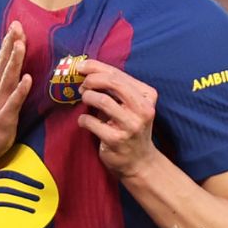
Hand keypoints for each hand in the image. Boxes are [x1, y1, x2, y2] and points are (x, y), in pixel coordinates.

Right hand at [0, 22, 31, 167]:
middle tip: (17, 26)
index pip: (2, 60)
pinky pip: (13, 103)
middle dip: (11, 45)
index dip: (9, 43)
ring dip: (14, 62)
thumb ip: (3, 84)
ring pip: (7, 79)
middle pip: (4, 64)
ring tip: (21, 45)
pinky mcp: (4, 119)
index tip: (15, 25)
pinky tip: (27, 79)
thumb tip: (9, 68)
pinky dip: (20, 91)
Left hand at [75, 58, 159, 179]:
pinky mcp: (117, 140)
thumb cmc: (130, 127)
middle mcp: (143, 109)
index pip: (119, 74)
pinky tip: (85, 121)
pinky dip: (83, 119)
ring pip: (102, 100)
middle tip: (82, 85)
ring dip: (87, 97)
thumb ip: (115, 88)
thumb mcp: (130, 105)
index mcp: (148, 96)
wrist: (139, 161)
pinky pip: (91, 122)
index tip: (80, 66)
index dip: (95, 67)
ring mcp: (131, 126)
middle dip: (91, 80)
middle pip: (113, 82)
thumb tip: (86, 70)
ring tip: (85, 101)